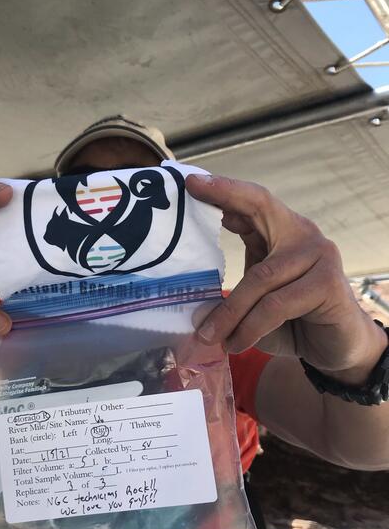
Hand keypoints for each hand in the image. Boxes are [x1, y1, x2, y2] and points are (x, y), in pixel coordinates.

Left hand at [186, 174, 386, 384]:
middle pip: (261, 207)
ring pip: (261, 277)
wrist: (337, 348)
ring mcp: (319, 256)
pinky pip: (276, 305)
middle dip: (224, 196)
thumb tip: (191, 303)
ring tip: (208, 335)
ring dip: (229, 312)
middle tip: (190, 188)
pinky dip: (250, 328)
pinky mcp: (328, 284)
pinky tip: (236, 344)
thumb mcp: (256, 302)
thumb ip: (232, 291)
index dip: (223, 190)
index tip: (192, 180)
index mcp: (281, 233)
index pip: (252, 203)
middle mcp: (302, 235)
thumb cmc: (292, 321)